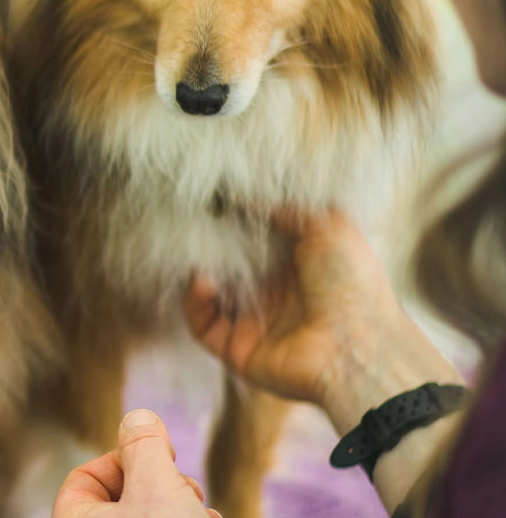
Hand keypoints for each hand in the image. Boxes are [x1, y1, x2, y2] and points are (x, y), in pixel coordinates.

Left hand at [54, 409, 215, 516]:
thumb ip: (143, 446)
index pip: (84, 478)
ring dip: (179, 502)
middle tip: (183, 484)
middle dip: (159, 481)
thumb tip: (137, 417)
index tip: (154, 456)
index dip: (121, 458)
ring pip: (148, 514)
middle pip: (122, 495)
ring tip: (200, 507)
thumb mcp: (155, 486)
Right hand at [182, 209, 454, 430]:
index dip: (235, 226)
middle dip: (210, 249)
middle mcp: (274, 296)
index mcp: (297, 268)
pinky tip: (202, 281)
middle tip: (198, 229)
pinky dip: (195, 303)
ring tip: (199, 257)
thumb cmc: (351, 283)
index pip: (255, 244)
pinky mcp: (237, 348)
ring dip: (199, 274)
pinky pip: (202, 325)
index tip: (218, 207)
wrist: (357, 345)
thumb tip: (245, 202)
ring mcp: (254, 323)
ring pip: (210, 296)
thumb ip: (286, 210)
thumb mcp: (328, 227)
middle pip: (228, 268)